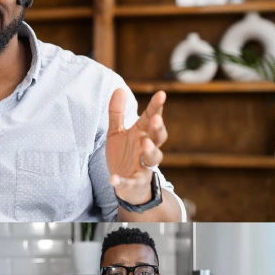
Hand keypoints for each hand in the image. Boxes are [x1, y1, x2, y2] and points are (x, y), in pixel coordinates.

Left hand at [105, 89, 166, 204]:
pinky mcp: (134, 182)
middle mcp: (146, 149)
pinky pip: (130, 182)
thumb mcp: (117, 132)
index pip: (150, 118)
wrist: (126, 186)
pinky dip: (122, 182)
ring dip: (151, 152)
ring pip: (153, 159)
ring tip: (145, 143)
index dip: (156, 107)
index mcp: (141, 134)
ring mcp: (143, 167)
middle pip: (158, 137)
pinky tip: (113, 179)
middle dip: (158, 128)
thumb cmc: (124, 155)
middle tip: (155, 119)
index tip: (161, 94)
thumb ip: (117, 112)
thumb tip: (118, 88)